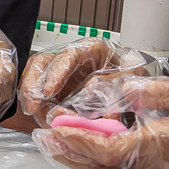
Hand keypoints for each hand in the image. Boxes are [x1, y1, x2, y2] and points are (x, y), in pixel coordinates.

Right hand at [17, 37, 154, 121]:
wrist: (134, 90)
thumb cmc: (132, 78)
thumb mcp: (132, 76)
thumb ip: (113, 82)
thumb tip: (89, 90)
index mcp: (90, 50)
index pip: (67, 56)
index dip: (56, 73)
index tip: (49, 91)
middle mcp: (71, 60)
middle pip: (43, 65)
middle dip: (34, 87)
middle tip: (33, 107)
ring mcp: (61, 75)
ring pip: (36, 80)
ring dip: (33, 99)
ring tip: (37, 116)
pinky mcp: (56, 92)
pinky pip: (39, 97)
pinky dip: (38, 109)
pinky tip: (40, 119)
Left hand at [32, 75, 168, 168]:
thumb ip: (165, 93)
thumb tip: (128, 89)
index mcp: (164, 143)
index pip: (111, 149)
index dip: (81, 140)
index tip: (57, 127)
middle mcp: (153, 161)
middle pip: (99, 166)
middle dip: (68, 151)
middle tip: (43, 132)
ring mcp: (152, 168)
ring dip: (77, 154)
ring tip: (54, 135)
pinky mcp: (155, 167)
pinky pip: (117, 166)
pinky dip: (94, 155)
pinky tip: (83, 138)